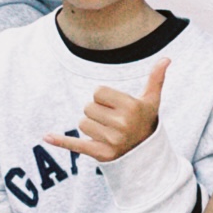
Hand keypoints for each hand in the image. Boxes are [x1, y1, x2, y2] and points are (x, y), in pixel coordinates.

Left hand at [46, 59, 168, 163]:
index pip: (97, 92)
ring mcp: (110, 141)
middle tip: (112, 120)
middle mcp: (121, 125)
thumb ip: (156, 78)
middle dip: (97, 112)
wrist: (145, 153)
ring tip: (107, 131)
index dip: (104, 98)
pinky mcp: (100, 154)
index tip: (116, 106)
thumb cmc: (145, 120)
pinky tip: (46, 136)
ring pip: (82, 124)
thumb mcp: (151, 100)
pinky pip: (75, 144)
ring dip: (90, 126)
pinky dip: (60, 141)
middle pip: (88, 107)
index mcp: (131, 107)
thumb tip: (166, 58)